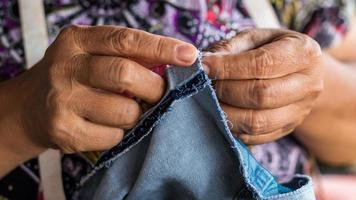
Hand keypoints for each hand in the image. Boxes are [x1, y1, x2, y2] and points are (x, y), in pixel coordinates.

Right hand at [0, 25, 196, 156]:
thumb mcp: (92, 54)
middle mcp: (66, 67)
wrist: (30, 108)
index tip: (188, 55)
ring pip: (124, 111)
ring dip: (136, 114)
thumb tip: (174, 62)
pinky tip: (108, 125)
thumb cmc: (74, 76)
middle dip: (153, 87)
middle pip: (125, 75)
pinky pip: (114, 136)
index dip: (161, 47)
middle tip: (158, 93)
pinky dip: (121, 133)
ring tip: (126, 110)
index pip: (125, 40)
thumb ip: (127, 55)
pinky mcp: (64, 131)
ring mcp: (63, 100)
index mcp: (77, 40)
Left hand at [203, 29, 322, 144]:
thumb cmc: (271, 50)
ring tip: (209, 100)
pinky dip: (232, 127)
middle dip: (225, 91)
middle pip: (261, 95)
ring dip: (226, 112)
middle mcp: (309, 84)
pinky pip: (255, 137)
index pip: (262, 64)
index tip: (204, 67)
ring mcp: (300, 111)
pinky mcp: (287, 129)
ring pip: (257, 121)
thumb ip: (230, 49)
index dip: (228, 68)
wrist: (299, 73)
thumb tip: (204, 65)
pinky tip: (221, 114)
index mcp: (303, 52)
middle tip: (205, 84)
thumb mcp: (254, 39)